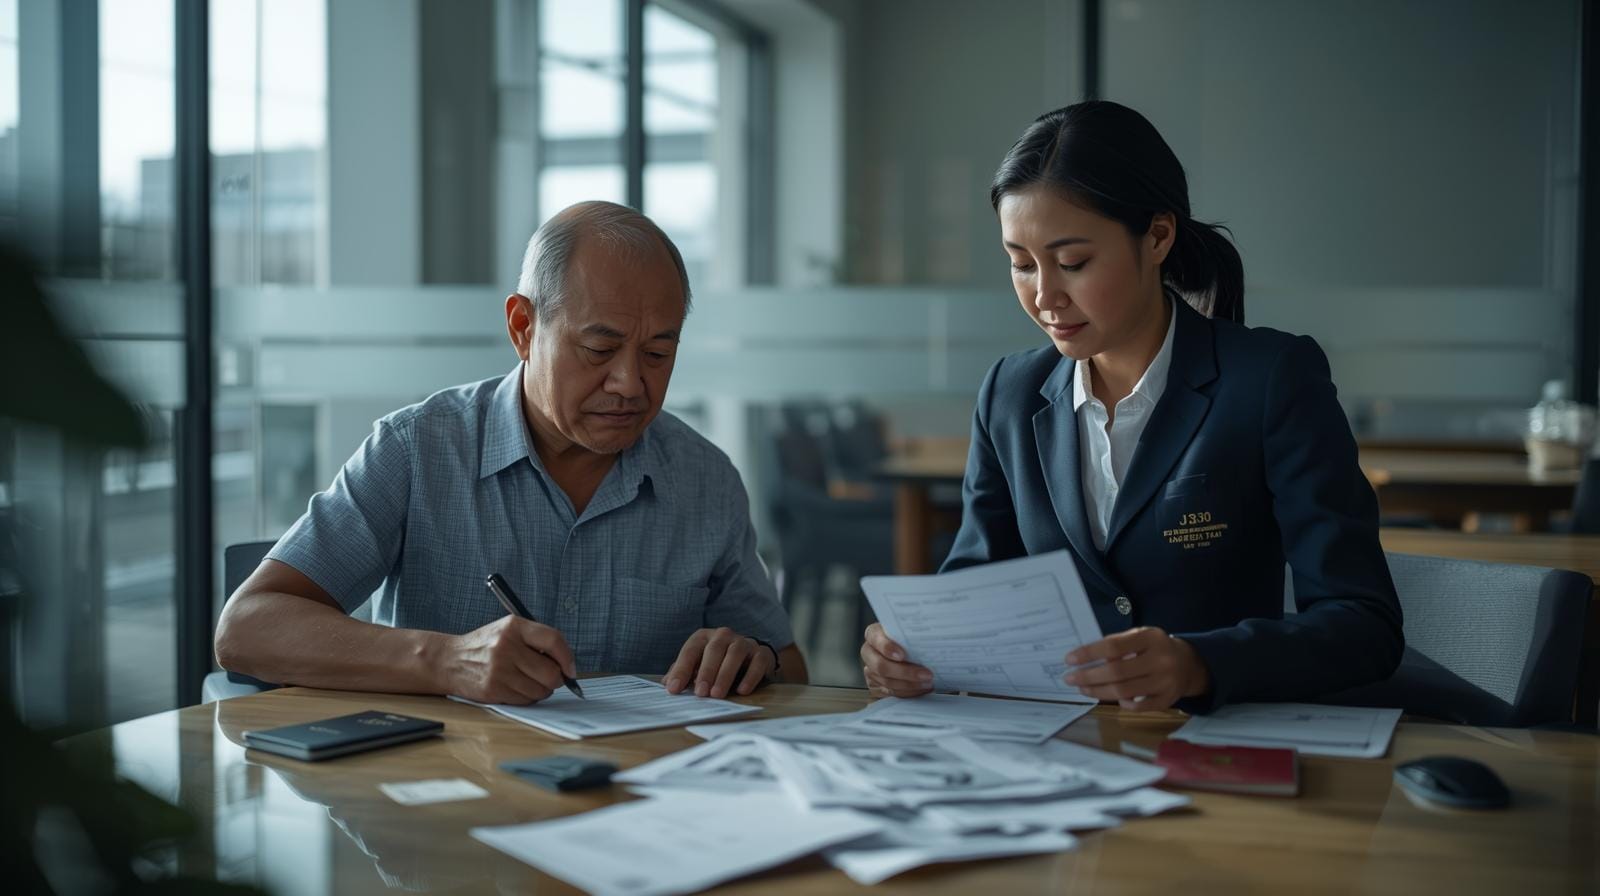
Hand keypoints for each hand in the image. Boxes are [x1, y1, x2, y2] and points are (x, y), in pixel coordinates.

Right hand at [439, 616, 576, 703]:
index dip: (567, 657)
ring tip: (529, 682)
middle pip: (551, 672)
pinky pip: (525, 700)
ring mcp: (499, 669)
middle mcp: (506, 646)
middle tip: (550, 678)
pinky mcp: (493, 689)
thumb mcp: (509, 631)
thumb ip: (537, 641)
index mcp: (514, 626)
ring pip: (540, 690)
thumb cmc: (486, 646)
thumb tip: (567, 665)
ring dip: (541, 690)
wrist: (449, 660)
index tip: (570, 669)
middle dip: (556, 679)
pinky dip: (527, 698)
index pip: (553, 640)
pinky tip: (516, 688)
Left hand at [664, 628, 773, 697]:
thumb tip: (667, 684)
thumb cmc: (718, 662)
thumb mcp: (698, 664)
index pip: (690, 651)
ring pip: (735, 654)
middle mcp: (723, 635)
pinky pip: (756, 662)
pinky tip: (742, 691)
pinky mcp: (761, 653)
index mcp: (704, 637)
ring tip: (717, 694)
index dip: (681, 670)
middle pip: (714, 649)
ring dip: (725, 675)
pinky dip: (750, 677)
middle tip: (700, 693)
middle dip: (706, 671)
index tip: (674, 689)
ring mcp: (744, 642)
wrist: (751, 657)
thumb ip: (683, 672)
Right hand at [860, 622, 933, 698]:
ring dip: (910, 685)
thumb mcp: (908, 630)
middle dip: (905, 672)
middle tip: (926, 674)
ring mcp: (870, 670)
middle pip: (881, 666)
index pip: (876, 639)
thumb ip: (912, 635)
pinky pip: (890, 693)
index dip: (887, 648)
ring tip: (928, 683)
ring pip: (887, 682)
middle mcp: (868, 652)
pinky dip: (908, 692)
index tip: (902, 655)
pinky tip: (921, 689)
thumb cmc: (908, 637)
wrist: (905, 647)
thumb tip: (929, 642)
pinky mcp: (875, 685)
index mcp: (873, 634)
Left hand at [1063, 627, 1209, 709]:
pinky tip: (1110, 698)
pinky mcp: (1168, 700)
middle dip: (1088, 676)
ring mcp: (1166, 682)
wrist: (1189, 664)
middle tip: (1069, 678)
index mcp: (1151, 638)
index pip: (1113, 646)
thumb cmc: (1155, 648)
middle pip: (1117, 672)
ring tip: (1082, 688)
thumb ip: (1118, 644)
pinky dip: (1121, 704)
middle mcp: (1160, 660)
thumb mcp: (1140, 636)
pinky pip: (1138, 707)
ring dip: (1098, 691)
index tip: (1070, 659)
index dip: (1089, 653)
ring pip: (1124, 692)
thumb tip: (1085, 658)